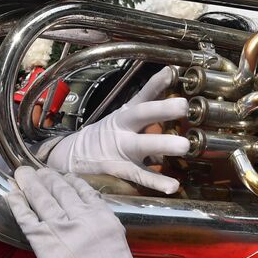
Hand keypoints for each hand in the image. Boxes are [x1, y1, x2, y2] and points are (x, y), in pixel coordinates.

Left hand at [6, 166, 149, 257]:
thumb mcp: (115, 238)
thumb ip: (101, 223)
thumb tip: (89, 215)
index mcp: (100, 213)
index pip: (82, 189)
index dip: (68, 180)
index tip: (61, 176)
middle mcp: (80, 214)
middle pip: (59, 189)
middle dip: (46, 177)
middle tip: (36, 171)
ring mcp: (60, 226)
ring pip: (41, 197)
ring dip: (30, 183)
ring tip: (22, 174)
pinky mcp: (43, 240)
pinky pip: (26, 216)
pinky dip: (17, 203)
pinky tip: (11, 193)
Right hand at [44, 67, 189, 193]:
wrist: (72, 156)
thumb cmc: (105, 137)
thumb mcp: (123, 120)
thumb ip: (148, 115)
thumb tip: (175, 102)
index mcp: (124, 114)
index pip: (142, 96)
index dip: (156, 84)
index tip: (172, 72)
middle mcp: (122, 128)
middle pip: (141, 114)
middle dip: (162, 109)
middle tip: (183, 105)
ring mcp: (121, 149)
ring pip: (142, 144)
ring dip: (163, 144)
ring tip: (184, 146)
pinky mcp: (119, 169)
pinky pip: (140, 175)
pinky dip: (156, 181)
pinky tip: (172, 186)